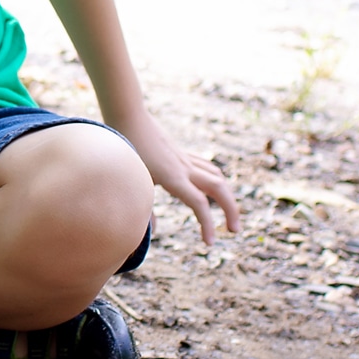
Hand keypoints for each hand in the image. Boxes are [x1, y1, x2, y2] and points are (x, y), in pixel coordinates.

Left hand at [116, 109, 239, 245]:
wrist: (127, 115)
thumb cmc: (124, 147)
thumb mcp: (131, 180)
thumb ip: (141, 208)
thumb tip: (151, 233)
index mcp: (172, 176)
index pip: (199, 203)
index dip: (208, 224)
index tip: (210, 244)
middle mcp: (183, 167)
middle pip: (219, 188)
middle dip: (231, 209)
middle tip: (234, 231)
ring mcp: (184, 159)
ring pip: (216, 176)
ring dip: (226, 195)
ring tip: (227, 213)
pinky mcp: (180, 154)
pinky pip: (206, 167)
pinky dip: (216, 181)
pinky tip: (212, 189)